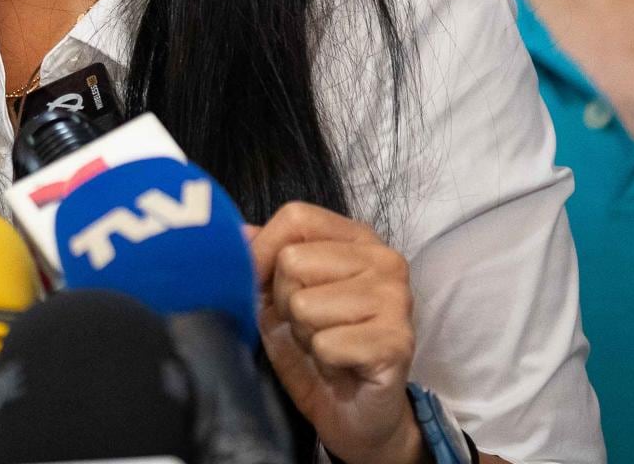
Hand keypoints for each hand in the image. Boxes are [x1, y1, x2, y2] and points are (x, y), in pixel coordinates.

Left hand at [250, 203, 425, 463]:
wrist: (356, 415)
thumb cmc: (319, 349)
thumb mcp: (279, 300)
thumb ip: (263, 261)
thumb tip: (237, 232)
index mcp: (357, 238)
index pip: (296, 217)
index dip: (264, 252)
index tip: (262, 284)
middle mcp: (384, 260)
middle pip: (293, 261)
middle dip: (285, 303)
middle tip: (310, 327)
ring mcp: (396, 298)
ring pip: (305, 304)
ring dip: (305, 335)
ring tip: (327, 347)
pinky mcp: (397, 341)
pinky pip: (326, 343)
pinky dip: (323, 360)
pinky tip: (342, 366)